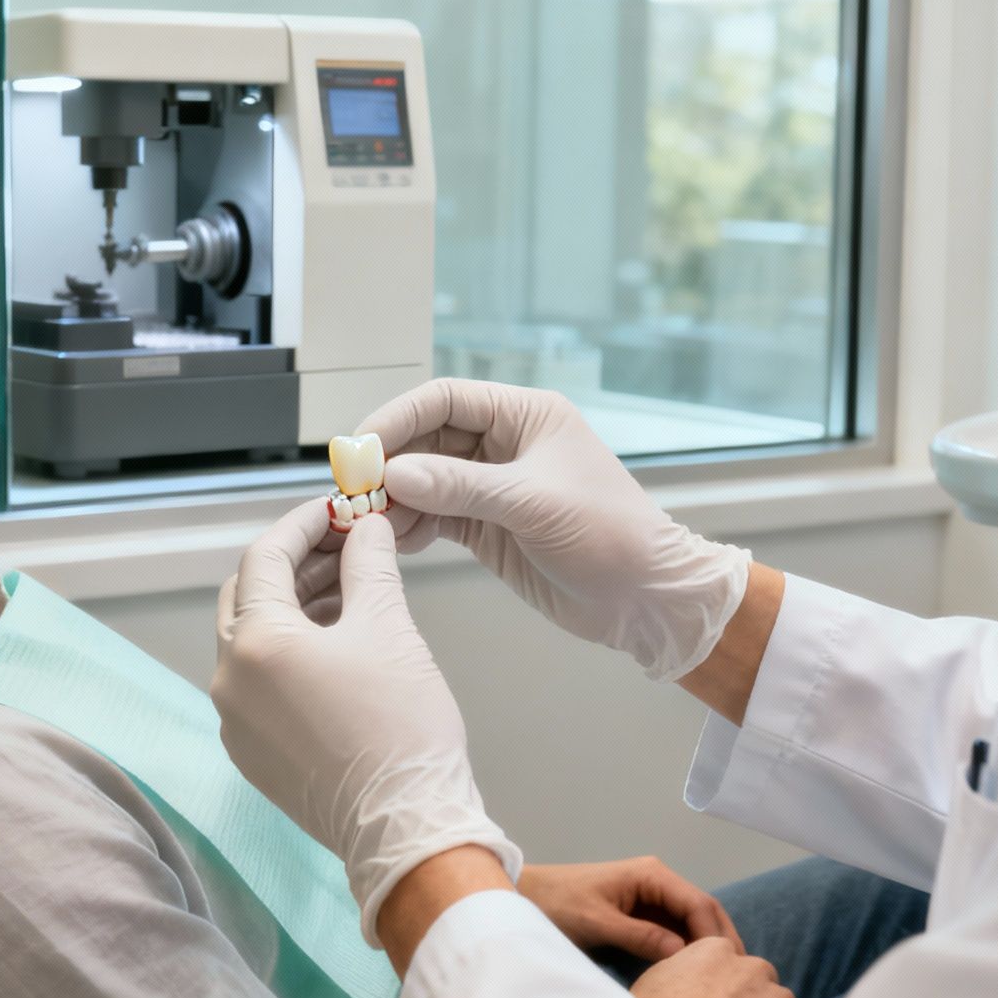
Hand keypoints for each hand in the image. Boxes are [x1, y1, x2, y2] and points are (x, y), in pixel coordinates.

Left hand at [212, 504, 523, 941]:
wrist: (406, 828)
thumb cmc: (401, 727)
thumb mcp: (388, 627)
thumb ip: (369, 564)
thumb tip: (366, 527)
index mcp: (254, 644)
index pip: (265, 558)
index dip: (304, 524)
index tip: (338, 508)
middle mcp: (228, 681)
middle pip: (248, 597)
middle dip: (295, 564)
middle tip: (345, 546)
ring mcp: (235, 722)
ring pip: (252, 642)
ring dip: (295, 609)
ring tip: (350, 591)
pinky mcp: (252, 754)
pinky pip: (259, 686)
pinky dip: (290, 655)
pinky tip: (337, 645)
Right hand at [358, 378, 750, 681]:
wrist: (644, 598)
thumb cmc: (609, 535)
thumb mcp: (532, 504)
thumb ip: (460, 487)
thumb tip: (393, 472)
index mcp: (525, 416)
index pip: (446, 399)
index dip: (399, 418)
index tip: (362, 447)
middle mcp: (505, 445)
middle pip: (427, 439)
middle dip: (389, 463)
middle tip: (353, 491)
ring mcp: (492, 487)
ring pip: (424, 481)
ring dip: (393, 499)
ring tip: (367, 522)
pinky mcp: (485, 526)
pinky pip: (433, 516)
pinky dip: (409, 527)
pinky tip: (392, 542)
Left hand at [518, 857, 742, 962]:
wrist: (527, 896)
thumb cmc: (558, 903)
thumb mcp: (598, 922)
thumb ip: (640, 935)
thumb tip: (683, 951)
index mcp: (651, 875)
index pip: (698, 903)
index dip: (715, 934)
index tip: (725, 965)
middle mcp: (657, 881)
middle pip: (702, 910)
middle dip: (720, 939)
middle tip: (737, 975)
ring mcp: (651, 897)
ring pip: (692, 921)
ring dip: (706, 945)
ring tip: (722, 977)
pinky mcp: (642, 913)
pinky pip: (675, 930)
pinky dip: (688, 948)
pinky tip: (696, 971)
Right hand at [631, 938, 805, 997]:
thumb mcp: (659, 975)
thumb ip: (688, 963)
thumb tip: (694, 970)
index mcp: (716, 948)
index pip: (732, 957)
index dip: (726, 979)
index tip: (718, 997)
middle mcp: (749, 966)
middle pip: (761, 975)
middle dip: (752, 994)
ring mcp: (771, 996)